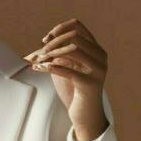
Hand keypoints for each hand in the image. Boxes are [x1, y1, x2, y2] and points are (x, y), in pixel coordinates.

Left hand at [24, 18, 108, 139]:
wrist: (85, 115)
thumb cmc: (74, 90)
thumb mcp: (67, 66)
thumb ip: (60, 52)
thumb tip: (46, 39)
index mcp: (96, 49)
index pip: (78, 26)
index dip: (60, 28)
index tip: (45, 39)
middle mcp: (100, 57)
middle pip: (75, 36)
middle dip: (54, 42)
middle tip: (41, 53)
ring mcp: (98, 70)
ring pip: (73, 49)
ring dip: (52, 53)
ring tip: (40, 61)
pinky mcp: (90, 84)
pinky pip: (68, 70)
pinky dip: (52, 67)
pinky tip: (41, 69)